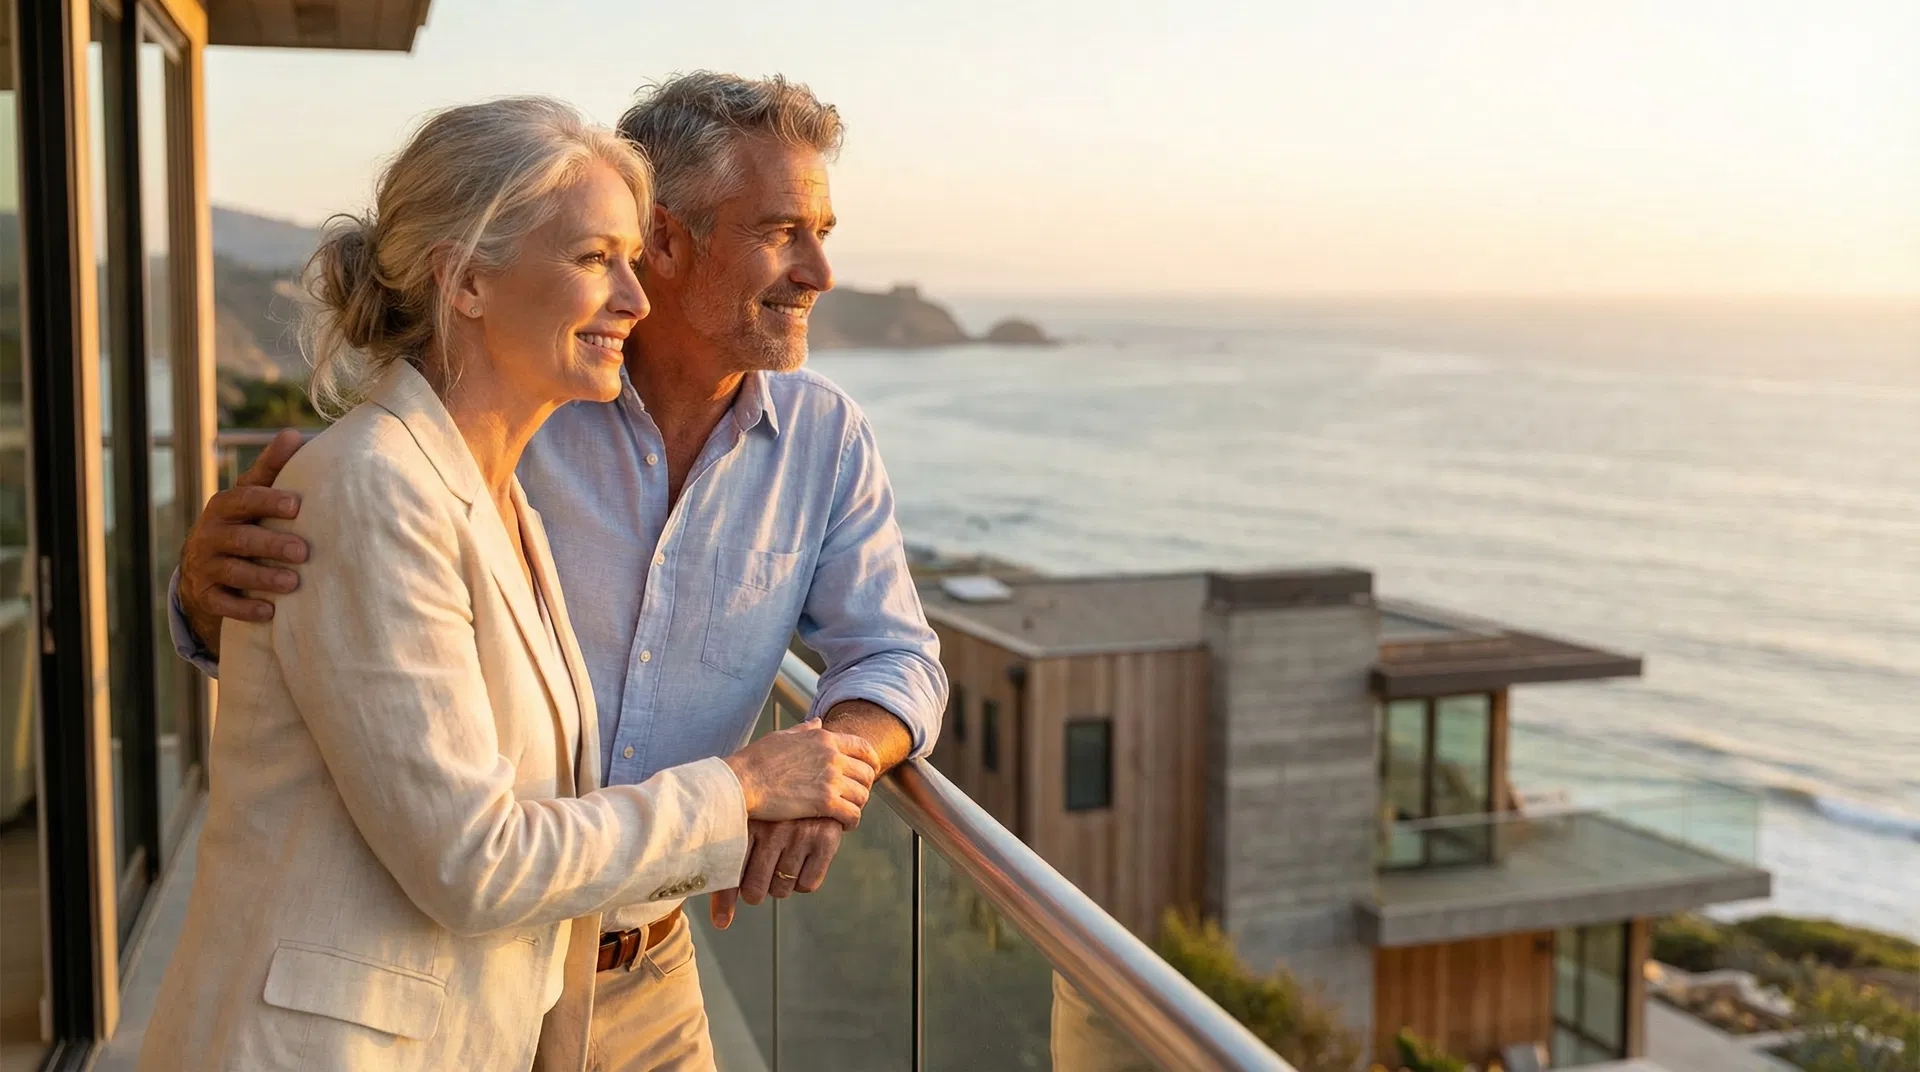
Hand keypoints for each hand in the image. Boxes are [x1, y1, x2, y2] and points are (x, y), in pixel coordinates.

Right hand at [179, 430, 309, 651]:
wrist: (202, 567)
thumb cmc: (242, 522)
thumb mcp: (251, 496)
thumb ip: (272, 468)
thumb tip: (293, 433)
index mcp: (225, 506)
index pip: (246, 499)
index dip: (269, 501)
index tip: (296, 505)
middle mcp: (211, 534)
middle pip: (242, 539)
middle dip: (272, 545)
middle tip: (303, 551)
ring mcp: (206, 565)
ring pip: (234, 572)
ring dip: (263, 579)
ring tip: (293, 583)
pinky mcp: (206, 595)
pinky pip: (223, 604)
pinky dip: (245, 609)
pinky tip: (270, 612)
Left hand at [708, 818, 844, 928]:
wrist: (814, 777)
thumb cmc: (769, 811)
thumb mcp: (745, 825)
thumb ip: (728, 869)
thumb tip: (720, 924)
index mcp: (746, 820)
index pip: (729, 875)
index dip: (725, 899)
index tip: (722, 919)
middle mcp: (773, 827)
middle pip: (755, 891)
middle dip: (755, 891)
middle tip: (758, 875)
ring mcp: (801, 833)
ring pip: (782, 890)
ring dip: (779, 884)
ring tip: (781, 859)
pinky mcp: (826, 839)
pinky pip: (808, 884)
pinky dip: (803, 880)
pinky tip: (801, 858)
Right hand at [722, 722, 877, 827]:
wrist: (742, 781)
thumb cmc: (757, 759)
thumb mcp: (782, 736)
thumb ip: (805, 730)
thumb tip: (818, 722)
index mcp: (824, 738)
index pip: (863, 748)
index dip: (870, 762)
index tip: (868, 772)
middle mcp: (832, 756)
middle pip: (866, 773)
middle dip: (863, 786)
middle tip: (853, 797)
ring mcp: (830, 779)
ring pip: (862, 795)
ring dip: (857, 805)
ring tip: (847, 812)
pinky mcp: (825, 802)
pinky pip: (853, 814)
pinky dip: (852, 821)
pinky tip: (844, 825)